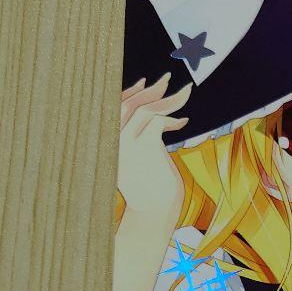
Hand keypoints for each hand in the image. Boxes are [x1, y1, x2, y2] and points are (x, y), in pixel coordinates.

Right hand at [117, 74, 191, 219]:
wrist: (153, 211)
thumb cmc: (149, 188)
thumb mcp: (138, 160)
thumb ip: (138, 138)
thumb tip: (156, 116)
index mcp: (106, 142)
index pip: (115, 107)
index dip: (130, 92)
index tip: (145, 82)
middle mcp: (112, 140)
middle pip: (129, 103)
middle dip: (151, 89)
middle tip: (168, 79)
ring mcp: (126, 143)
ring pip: (146, 109)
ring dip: (168, 99)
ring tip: (184, 93)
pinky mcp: (145, 147)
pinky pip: (158, 120)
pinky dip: (172, 118)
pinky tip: (183, 122)